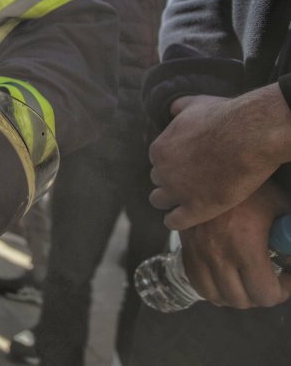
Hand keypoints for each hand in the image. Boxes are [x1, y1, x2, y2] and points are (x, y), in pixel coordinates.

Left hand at [149, 86, 290, 229]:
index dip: (171, 164)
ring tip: (184, 201)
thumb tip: (172, 108)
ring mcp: (177, 191)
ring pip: (159, 200)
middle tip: (188, 182)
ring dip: (169, 201)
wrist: (250, 136)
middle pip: (158, 180)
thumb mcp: (195, 104)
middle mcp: (162, 171)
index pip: (158, 161)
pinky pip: (174, 221)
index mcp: (159, 149)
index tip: (184, 166)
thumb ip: (179, 107)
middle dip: (170, 180)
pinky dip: (176, 220)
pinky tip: (184, 217)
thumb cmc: (226, 117)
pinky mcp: (196, 208)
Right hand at [180, 182, 290, 308]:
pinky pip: (197, 282)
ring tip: (247, 281)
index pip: (265, 293)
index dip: (283, 291)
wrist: (211, 165)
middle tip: (271, 280)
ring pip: (215, 296)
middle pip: (240, 300)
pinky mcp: (185, 248)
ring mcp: (197, 253)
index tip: (288, 277)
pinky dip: (212, 288)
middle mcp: (217, 254)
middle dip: (260, 295)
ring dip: (234, 295)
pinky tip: (225, 276)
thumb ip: (290, 234)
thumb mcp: (280, 206)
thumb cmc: (251, 185)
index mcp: (245, 247)